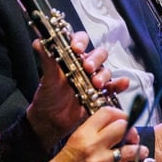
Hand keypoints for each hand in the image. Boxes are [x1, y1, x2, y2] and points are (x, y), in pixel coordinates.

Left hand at [26, 30, 125, 149]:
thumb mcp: (47, 77)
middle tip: (88, 67)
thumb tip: (39, 42)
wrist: (51, 120)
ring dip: (103, 74)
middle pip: (97, 54)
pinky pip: (113, 87)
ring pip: (105, 70)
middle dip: (95, 59)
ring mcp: (92, 79)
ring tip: (95, 83)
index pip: (80, 40)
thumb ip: (46, 59)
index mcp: (71, 56)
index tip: (76, 48)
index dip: (80, 41)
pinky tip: (123, 83)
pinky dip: (119, 84)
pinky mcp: (99, 93)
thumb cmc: (48, 95)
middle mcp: (83, 65)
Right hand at [47, 106, 149, 161]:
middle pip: (121, 127)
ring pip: (128, 149)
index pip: (107, 113)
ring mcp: (102, 160)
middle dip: (130, 128)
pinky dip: (132, 161)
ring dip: (136, 147)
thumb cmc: (71, 157)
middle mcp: (94, 144)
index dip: (119, 112)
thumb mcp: (78, 136)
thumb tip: (114, 121)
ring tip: (139, 147)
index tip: (123, 116)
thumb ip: (94, 127)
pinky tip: (135, 159)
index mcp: (85, 132)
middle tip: (132, 132)